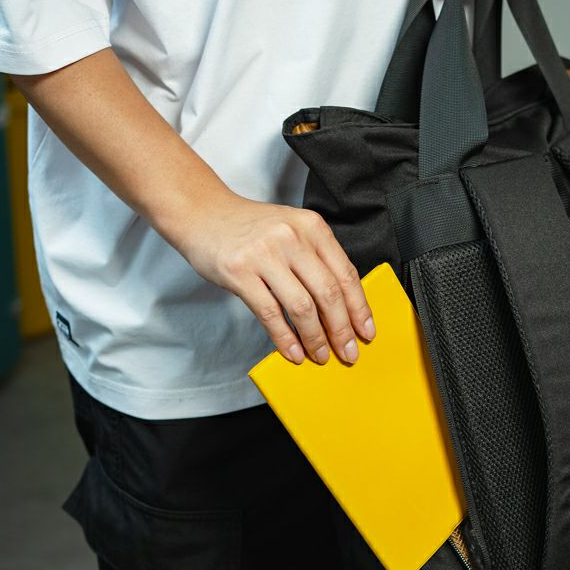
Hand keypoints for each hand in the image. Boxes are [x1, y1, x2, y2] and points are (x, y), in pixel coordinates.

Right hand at [177, 193, 374, 365]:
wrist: (203, 213)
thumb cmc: (251, 229)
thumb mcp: (293, 232)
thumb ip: (316, 261)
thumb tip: (341, 309)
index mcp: (312, 227)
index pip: (346, 273)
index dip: (359, 308)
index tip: (366, 331)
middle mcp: (292, 238)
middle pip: (328, 293)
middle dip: (342, 329)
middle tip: (349, 352)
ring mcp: (265, 255)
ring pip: (302, 307)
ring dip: (315, 338)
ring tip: (320, 356)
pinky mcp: (240, 273)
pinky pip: (270, 314)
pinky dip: (285, 338)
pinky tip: (293, 352)